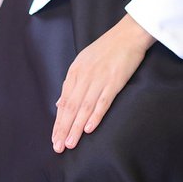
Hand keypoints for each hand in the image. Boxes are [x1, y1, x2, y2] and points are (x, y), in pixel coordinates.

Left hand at [52, 15, 155, 153]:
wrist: (128, 34)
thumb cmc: (107, 48)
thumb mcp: (83, 62)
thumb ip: (72, 84)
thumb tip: (59, 103)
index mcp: (75, 72)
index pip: (64, 102)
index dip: (58, 122)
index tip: (54, 138)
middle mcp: (84, 76)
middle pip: (71, 107)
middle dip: (63, 129)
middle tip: (58, 147)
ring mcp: (99, 79)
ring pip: (84, 107)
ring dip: (76, 127)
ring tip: (70, 144)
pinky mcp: (114, 81)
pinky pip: (103, 101)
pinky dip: (95, 115)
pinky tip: (88, 129)